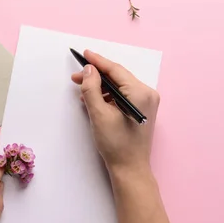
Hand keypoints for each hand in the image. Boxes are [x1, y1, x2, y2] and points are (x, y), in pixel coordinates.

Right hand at [71, 50, 159, 177]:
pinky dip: (108, 96)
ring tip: (82, 89)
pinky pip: (122, 96)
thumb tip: (88, 70)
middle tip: (76, 76)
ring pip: (119, 87)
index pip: (116, 70)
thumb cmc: (116, 144)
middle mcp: (147, 94)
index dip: (98, 62)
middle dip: (96, 76)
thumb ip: (92, 89)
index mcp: (140, 93)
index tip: (84, 54)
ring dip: (100, 87)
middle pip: (118, 77)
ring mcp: (146, 102)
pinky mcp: (141, 110)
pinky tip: (93, 99)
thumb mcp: (99, 114)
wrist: (130, 168)